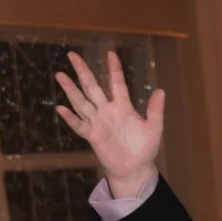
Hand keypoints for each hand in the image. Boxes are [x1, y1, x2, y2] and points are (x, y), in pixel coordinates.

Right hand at [53, 50, 164, 196]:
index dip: (114, 69)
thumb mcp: (154, 127)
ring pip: (81, 102)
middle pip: (92, 87)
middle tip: (72, 55)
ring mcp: (98, 122)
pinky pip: (79, 125)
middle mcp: (107, 111)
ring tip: (61, 75)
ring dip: (71, 90)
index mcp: (123, 107)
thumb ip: (155, 110)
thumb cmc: (144, 147)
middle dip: (83, 72)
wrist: (135, 168)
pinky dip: (70, 118)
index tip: (110, 53)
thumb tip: (160, 90)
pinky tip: (61, 108)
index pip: (117, 83)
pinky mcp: (92, 136)